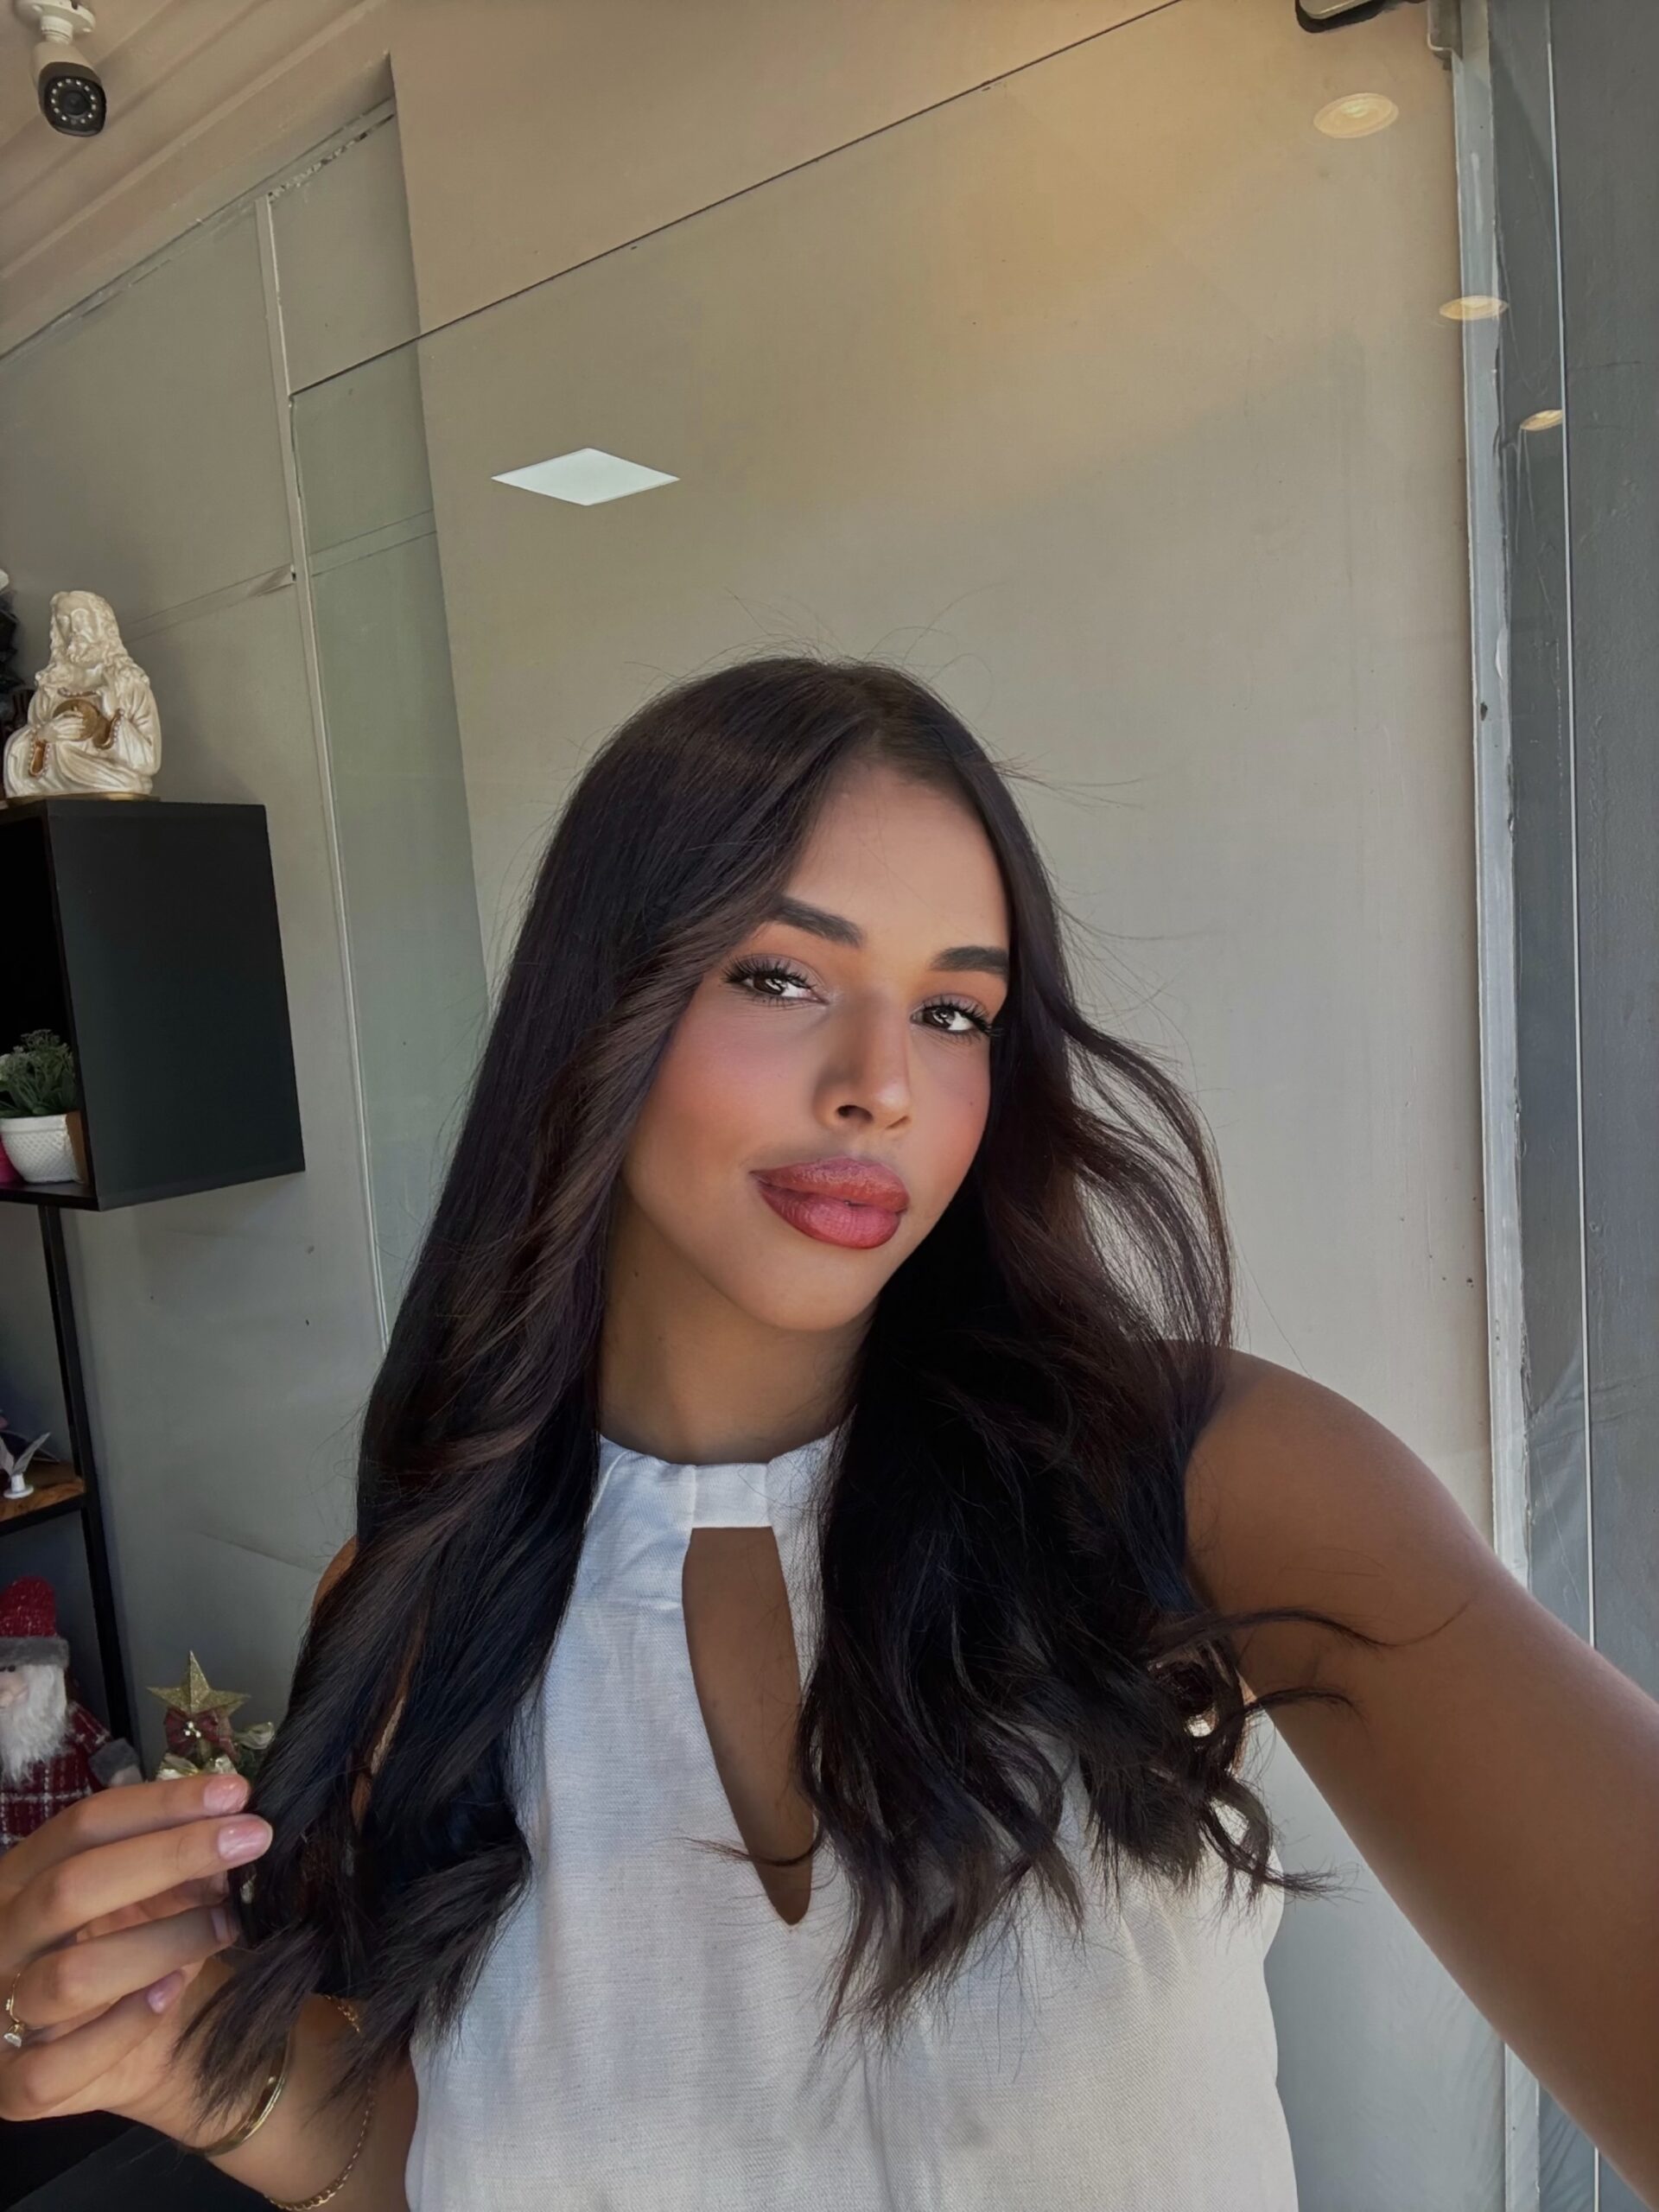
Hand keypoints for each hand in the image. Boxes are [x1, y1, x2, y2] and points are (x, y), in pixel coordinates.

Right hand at [0, 1769, 271, 2135]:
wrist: (152, 2052)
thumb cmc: (146, 1947)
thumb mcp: (159, 1892)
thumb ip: (177, 1857)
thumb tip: (229, 1818)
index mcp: (21, 1880)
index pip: (81, 1827)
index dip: (159, 1804)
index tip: (235, 1794)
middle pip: (71, 1887)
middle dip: (170, 1855)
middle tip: (252, 1839)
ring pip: (70, 1976)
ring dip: (164, 1943)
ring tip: (226, 1925)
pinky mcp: (16, 2088)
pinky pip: (60, 2064)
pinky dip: (125, 2025)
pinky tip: (171, 1992)